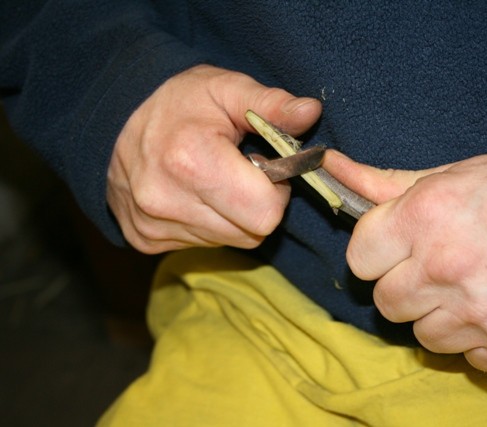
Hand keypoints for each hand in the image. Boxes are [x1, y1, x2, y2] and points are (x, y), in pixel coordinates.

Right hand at [107, 65, 320, 252]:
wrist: (113, 118)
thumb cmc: (179, 102)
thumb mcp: (227, 88)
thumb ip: (271, 105)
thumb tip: (311, 113)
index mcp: (192, 161)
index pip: (265, 212)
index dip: (276, 191)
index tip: (263, 166)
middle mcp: (166, 201)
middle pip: (251, 234)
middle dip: (258, 205)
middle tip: (242, 173)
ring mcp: (152, 226)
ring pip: (230, 242)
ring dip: (235, 216)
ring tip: (216, 179)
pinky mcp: (144, 240)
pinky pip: (203, 244)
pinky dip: (211, 223)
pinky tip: (196, 195)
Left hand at [323, 150, 486, 374]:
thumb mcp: (455, 174)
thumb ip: (387, 182)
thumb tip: (333, 166)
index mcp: (424, 216)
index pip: (359, 258)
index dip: (378, 254)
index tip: (397, 250)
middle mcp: (444, 267)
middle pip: (387, 302)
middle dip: (407, 287)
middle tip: (443, 269)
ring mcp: (477, 313)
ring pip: (424, 336)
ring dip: (442, 318)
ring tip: (479, 288)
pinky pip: (468, 357)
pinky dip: (480, 340)